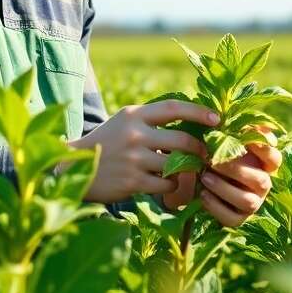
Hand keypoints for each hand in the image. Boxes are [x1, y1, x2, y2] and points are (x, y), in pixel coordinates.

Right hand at [70, 100, 218, 203]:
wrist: (74, 167)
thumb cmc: (106, 142)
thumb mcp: (124, 122)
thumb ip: (151, 120)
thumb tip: (191, 121)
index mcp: (133, 114)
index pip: (173, 108)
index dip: (199, 112)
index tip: (217, 118)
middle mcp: (135, 134)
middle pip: (182, 140)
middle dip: (200, 148)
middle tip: (206, 153)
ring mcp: (134, 158)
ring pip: (177, 164)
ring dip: (187, 169)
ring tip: (187, 170)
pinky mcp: (133, 181)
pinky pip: (166, 184)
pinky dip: (171, 185)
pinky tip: (166, 183)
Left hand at [197, 126, 282, 227]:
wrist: (198, 180)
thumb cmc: (217, 154)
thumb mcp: (225, 142)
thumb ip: (233, 132)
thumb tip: (236, 120)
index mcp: (265, 165)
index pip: (274, 157)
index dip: (265, 149)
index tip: (246, 138)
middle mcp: (263, 184)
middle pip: (260, 180)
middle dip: (236, 170)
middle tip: (213, 161)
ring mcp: (253, 203)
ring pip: (247, 201)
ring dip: (225, 188)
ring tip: (205, 177)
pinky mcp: (238, 219)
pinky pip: (231, 218)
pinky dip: (216, 207)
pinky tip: (203, 195)